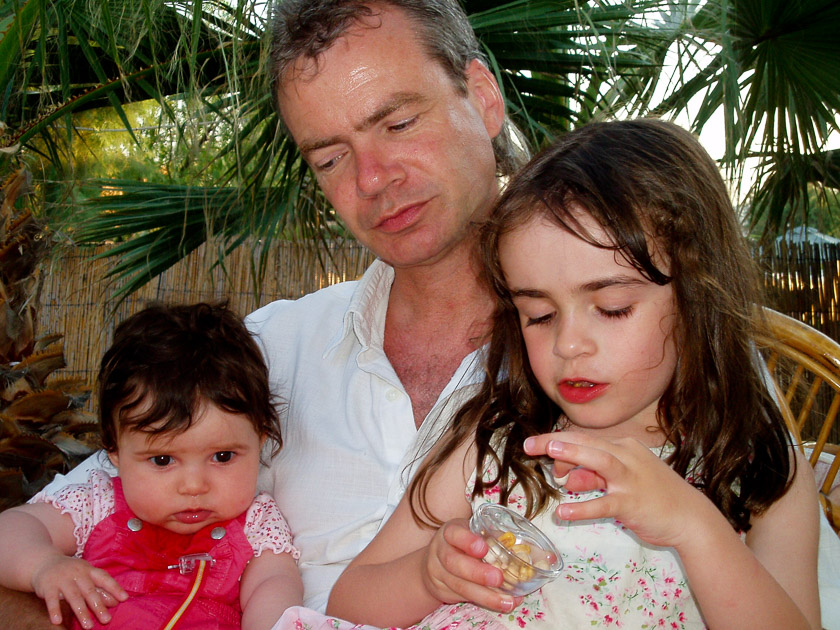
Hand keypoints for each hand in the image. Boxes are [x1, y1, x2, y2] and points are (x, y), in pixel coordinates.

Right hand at [31, 554, 126, 628]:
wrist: (44, 562)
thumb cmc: (71, 572)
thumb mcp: (86, 576)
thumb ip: (100, 589)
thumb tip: (116, 602)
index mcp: (89, 570)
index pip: (104, 578)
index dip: (114, 588)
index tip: (124, 598)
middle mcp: (77, 573)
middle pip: (90, 591)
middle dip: (98, 606)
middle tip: (107, 620)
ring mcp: (62, 579)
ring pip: (73, 596)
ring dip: (81, 612)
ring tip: (88, 626)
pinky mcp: (48, 586)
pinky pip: (51, 600)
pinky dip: (54, 610)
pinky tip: (57, 621)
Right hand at [422, 518, 521, 612]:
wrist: (433, 563)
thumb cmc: (460, 544)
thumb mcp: (470, 533)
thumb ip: (488, 537)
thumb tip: (516, 546)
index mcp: (449, 532)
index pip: (454, 534)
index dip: (468, 541)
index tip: (483, 548)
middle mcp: (439, 551)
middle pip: (453, 562)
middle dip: (477, 573)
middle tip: (499, 578)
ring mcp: (438, 573)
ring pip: (459, 586)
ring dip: (485, 595)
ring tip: (507, 601)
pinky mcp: (442, 591)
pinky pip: (463, 597)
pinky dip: (484, 601)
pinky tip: (501, 604)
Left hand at [525, 432, 709, 548]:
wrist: (691, 518)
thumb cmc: (655, 496)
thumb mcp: (620, 481)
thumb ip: (592, 477)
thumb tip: (566, 479)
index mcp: (623, 447)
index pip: (585, 439)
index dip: (560, 443)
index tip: (539, 449)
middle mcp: (626, 456)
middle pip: (587, 443)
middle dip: (556, 441)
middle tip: (529, 444)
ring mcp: (630, 479)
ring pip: (600, 461)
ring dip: (574, 455)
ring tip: (550, 453)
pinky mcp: (632, 503)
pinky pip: (604, 504)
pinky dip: (583, 507)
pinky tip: (563, 513)